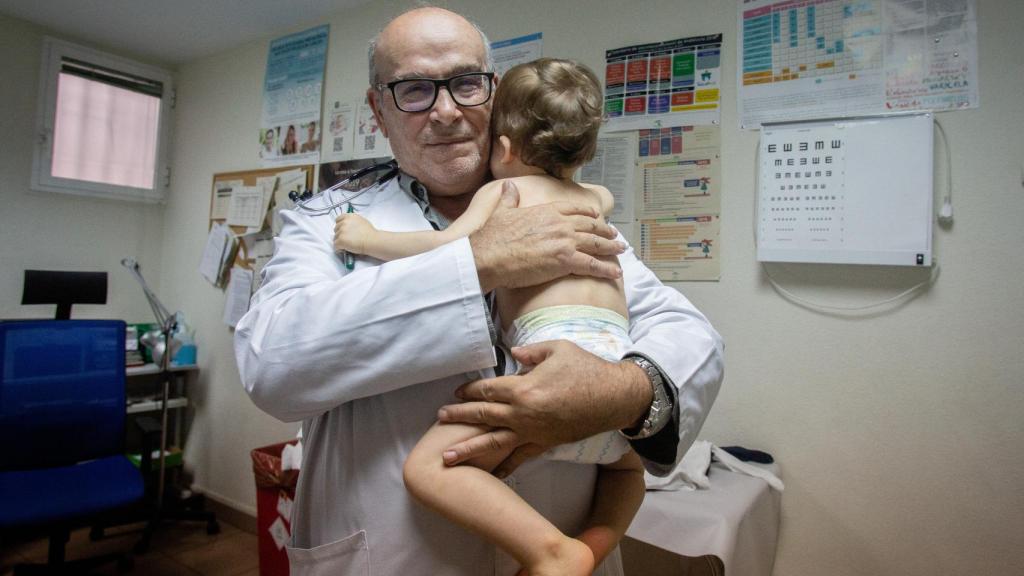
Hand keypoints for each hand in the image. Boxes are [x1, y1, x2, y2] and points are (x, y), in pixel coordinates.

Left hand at [333, 213, 375, 254]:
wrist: (372, 241)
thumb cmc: (369, 233)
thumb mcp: (361, 221)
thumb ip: (352, 221)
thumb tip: (348, 226)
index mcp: (349, 216)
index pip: (337, 219)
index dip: (340, 226)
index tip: (343, 231)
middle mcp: (344, 222)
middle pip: (336, 229)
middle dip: (340, 234)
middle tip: (347, 239)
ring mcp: (341, 231)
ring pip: (335, 238)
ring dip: (340, 242)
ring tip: (348, 245)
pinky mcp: (340, 240)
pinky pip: (335, 246)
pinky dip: (339, 249)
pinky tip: (345, 249)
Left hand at [437, 340, 651, 476]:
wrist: (614, 397)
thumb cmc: (587, 369)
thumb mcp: (558, 349)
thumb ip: (531, 352)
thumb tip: (513, 355)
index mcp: (524, 388)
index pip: (488, 389)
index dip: (470, 389)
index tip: (457, 392)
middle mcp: (524, 414)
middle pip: (483, 415)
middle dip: (459, 417)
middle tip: (438, 420)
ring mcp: (534, 432)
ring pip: (494, 441)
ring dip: (469, 449)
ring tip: (447, 457)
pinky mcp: (545, 443)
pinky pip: (521, 457)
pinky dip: (505, 466)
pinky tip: (491, 475)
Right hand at [469, 181, 624, 292]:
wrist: (488, 256)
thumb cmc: (492, 237)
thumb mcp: (501, 212)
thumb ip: (509, 199)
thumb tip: (509, 186)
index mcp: (546, 211)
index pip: (573, 208)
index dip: (587, 212)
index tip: (596, 214)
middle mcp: (560, 223)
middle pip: (590, 225)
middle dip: (604, 230)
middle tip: (614, 234)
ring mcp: (565, 241)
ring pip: (596, 243)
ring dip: (611, 247)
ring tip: (621, 250)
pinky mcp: (566, 261)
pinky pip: (593, 265)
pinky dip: (606, 269)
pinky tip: (616, 273)